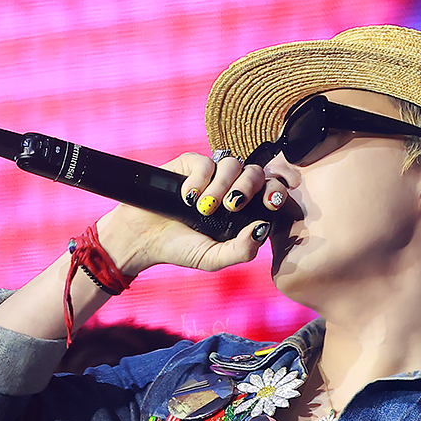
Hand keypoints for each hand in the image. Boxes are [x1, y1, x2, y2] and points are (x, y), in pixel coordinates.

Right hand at [97, 151, 292, 278]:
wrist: (144, 238)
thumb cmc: (181, 249)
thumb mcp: (214, 258)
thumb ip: (242, 250)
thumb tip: (263, 227)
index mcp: (242, 211)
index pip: (268, 191)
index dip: (276, 189)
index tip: (272, 201)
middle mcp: (230, 189)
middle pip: (255, 172)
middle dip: (248, 187)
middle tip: (232, 206)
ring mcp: (211, 176)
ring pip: (232, 164)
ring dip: (221, 186)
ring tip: (203, 208)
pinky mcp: (190, 165)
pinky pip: (206, 162)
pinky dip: (200, 180)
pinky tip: (187, 198)